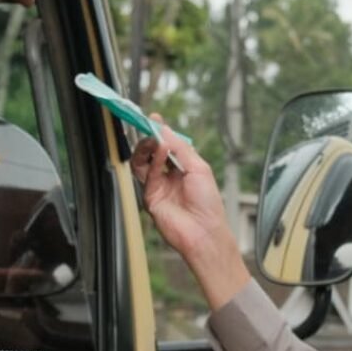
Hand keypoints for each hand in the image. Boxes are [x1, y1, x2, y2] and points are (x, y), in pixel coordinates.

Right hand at [131, 120, 249, 309]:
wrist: (204, 231)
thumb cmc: (208, 204)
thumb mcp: (199, 167)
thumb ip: (180, 147)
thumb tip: (164, 129)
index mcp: (185, 168)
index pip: (168, 146)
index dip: (161, 132)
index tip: (153, 119)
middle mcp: (170, 176)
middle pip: (152, 151)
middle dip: (150, 137)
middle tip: (149, 126)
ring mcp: (159, 186)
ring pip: (143, 161)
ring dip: (147, 146)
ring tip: (154, 139)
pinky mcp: (150, 197)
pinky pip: (146, 174)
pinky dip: (153, 159)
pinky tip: (160, 150)